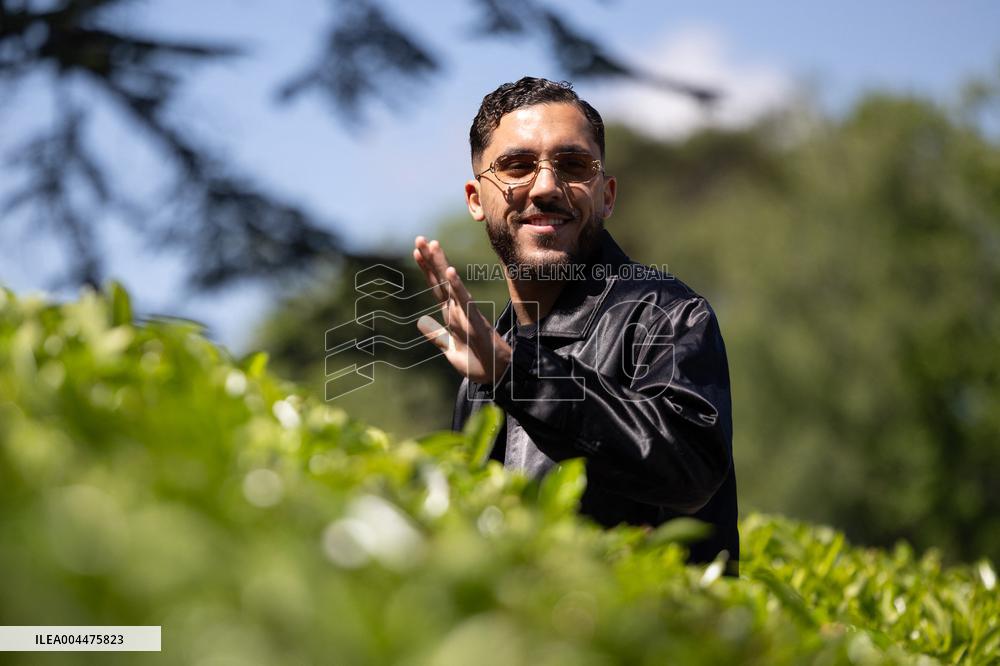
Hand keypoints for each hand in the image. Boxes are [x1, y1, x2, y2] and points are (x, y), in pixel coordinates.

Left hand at [412, 236, 511, 384]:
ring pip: (450, 285)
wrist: (496, 375)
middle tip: (419, 238)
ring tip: (432, 244)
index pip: (436, 287)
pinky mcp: (474, 321)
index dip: (427, 269)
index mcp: (451, 314)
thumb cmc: (476, 363)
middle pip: (441, 280)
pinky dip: (456, 287)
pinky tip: (450, 272)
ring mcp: (466, 313)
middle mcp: (457, 309)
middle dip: (430, 259)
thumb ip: (437, 335)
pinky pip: (464, 301)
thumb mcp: (450, 349)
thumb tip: (421, 323)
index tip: (417, 251)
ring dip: (442, 265)